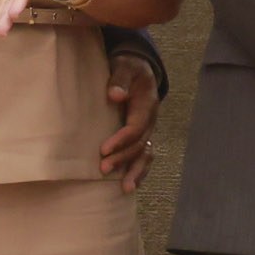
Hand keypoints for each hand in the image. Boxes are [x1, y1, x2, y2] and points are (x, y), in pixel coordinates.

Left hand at [98, 53, 162, 193]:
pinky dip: (140, 171)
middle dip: (123, 158)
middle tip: (103, 168)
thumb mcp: (125, 67)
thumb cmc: (129, 68)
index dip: (121, 140)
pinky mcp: (142, 135)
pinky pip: (145, 156)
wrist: (139, 69)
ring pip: (145, 154)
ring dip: (135, 171)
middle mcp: (151, 120)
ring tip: (125, 188)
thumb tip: (116, 95)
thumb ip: (120, 80)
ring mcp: (148, 129)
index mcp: (147, 105)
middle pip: (140, 144)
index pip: (136, 127)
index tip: (104, 150)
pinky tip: (132, 184)